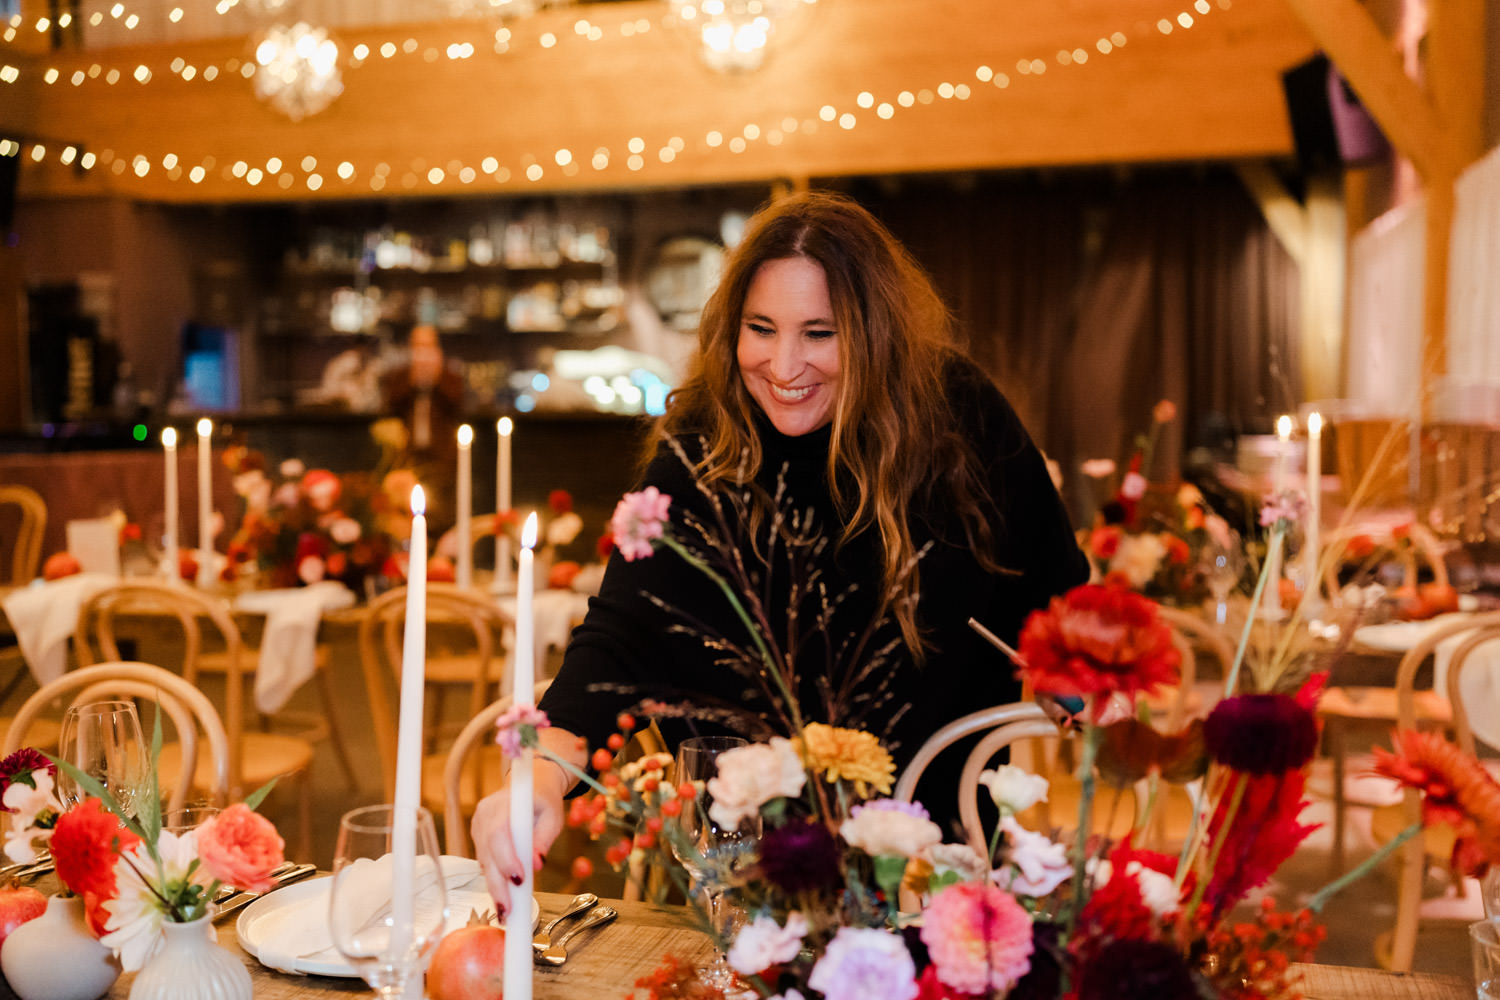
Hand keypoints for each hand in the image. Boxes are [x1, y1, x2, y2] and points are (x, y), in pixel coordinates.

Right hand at [472, 768, 565, 910]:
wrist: (530, 785)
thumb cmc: (544, 801)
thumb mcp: (553, 816)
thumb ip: (544, 838)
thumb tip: (537, 864)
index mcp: (505, 803)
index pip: (499, 832)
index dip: (506, 858)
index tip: (519, 880)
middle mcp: (485, 813)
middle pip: (487, 853)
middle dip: (498, 884)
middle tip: (507, 910)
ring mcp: (478, 824)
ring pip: (484, 861)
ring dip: (494, 886)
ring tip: (506, 911)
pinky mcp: (477, 835)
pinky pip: (484, 860)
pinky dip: (494, 878)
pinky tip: (502, 896)